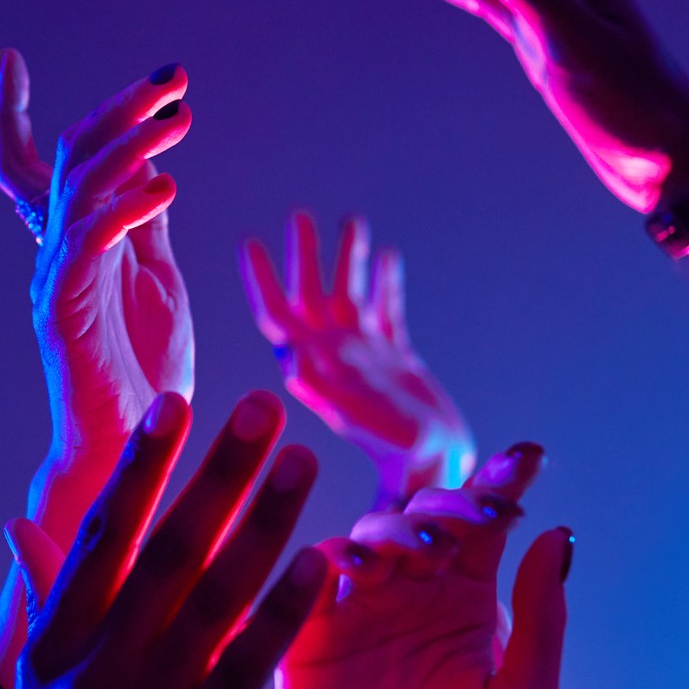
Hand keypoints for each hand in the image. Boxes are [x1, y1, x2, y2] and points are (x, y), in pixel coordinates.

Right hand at [0, 49, 194, 457]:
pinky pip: (91, 244)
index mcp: (73, 242)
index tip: (5, 61)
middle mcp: (54, 252)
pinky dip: (126, 208)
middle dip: (118, 109)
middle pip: (69, 159)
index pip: (34, 165)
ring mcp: (54, 279)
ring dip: (131, 145)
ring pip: (79, 189)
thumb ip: (143, 224)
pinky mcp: (64, 311)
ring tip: (180, 118)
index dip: (14, 114)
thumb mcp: (155, 278)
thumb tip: (147, 166)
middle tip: (171, 76)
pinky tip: (168, 187)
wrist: (130, 452)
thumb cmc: (144, 371)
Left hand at [241, 211, 472, 503]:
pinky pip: (388, 311)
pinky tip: (388, 254)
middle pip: (310, 297)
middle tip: (298, 214)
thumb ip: (327, 395)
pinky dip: (387, 283)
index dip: (261, 280)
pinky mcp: (397, 360)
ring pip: (350, 297)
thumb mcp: (362, 425)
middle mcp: (335, 358)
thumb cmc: (400, 459)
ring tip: (350, 220)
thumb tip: (291, 362)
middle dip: (304, 256)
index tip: (248, 244)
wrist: (439, 474)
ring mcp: (366, 357)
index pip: (277, 317)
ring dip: (346, 259)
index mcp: (316, 370)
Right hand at [268, 444, 570, 688]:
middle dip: (454, 504)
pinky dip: (332, 555)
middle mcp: (414, 592)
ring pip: (374, 532)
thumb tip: (558, 532)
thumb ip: (541, 623)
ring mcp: (359, 604)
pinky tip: (354, 564)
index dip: (505, 483)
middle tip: (479, 516)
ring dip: (399, 529)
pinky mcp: (308, 626)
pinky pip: (314, 571)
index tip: (530, 456)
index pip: (489, 526)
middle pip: (430, 516)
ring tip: (423, 552)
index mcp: (470, 602)